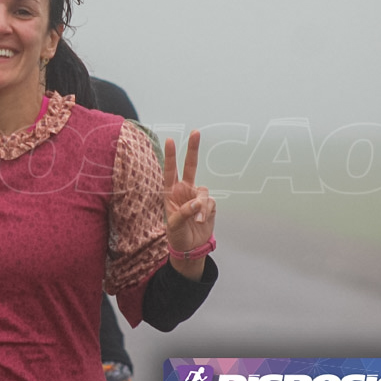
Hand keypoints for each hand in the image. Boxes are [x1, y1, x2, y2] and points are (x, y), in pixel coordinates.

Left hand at [164, 130, 215, 255]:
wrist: (190, 247)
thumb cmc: (176, 235)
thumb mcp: (174, 225)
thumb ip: (184, 212)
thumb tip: (197, 203)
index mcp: (171, 193)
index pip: (170, 171)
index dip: (171, 156)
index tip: (170, 140)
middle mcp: (184, 191)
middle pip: (190, 166)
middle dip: (193, 149)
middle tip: (195, 132)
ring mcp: (197, 197)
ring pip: (203, 191)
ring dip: (201, 205)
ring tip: (197, 219)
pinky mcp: (209, 205)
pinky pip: (210, 202)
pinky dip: (206, 211)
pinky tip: (201, 220)